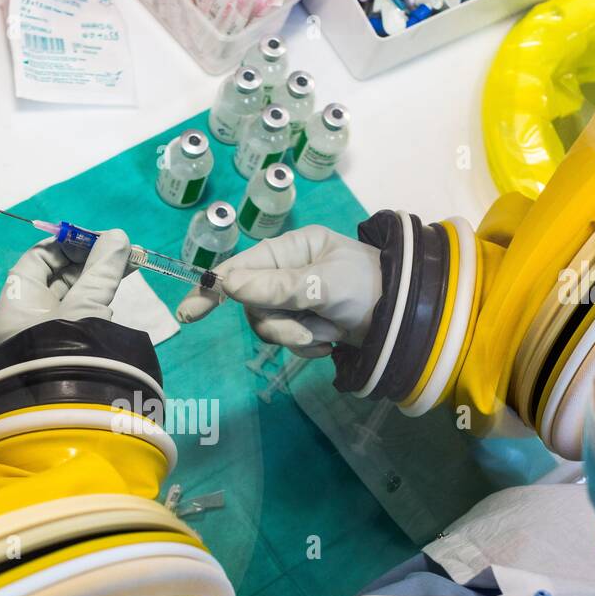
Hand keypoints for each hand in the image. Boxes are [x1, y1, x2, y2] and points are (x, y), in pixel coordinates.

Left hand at [0, 228, 131, 344]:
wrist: (71, 415)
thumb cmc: (67, 353)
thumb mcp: (87, 306)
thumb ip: (102, 270)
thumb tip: (118, 237)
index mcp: (16, 306)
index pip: (36, 261)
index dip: (65, 244)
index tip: (96, 239)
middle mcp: (26, 321)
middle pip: (56, 279)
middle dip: (90, 262)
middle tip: (123, 252)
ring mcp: (46, 340)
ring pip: (71, 300)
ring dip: (98, 283)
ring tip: (127, 271)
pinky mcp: (66, 355)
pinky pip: (79, 321)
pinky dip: (96, 307)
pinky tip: (115, 302)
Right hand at [175, 225, 383, 357]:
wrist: (404, 317)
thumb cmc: (368, 287)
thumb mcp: (324, 284)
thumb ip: (277, 287)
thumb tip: (229, 285)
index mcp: (290, 249)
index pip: (240, 267)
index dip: (212, 289)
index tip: (190, 313)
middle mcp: (287, 271)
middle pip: (253, 305)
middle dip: (279, 323)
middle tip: (307, 330)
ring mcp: (295, 299)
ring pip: (269, 326)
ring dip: (297, 337)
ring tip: (327, 335)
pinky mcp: (305, 322)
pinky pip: (288, 341)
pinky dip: (308, 346)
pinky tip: (332, 342)